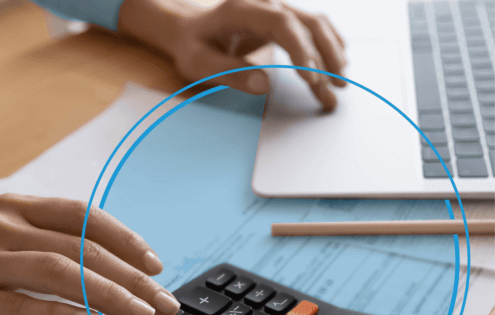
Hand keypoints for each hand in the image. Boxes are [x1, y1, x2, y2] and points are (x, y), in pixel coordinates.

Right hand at [0, 194, 179, 314]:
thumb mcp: (6, 230)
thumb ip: (51, 240)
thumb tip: (110, 266)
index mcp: (18, 207)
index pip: (84, 217)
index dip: (126, 239)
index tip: (156, 265)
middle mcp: (4, 226)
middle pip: (81, 249)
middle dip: (131, 278)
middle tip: (163, 302)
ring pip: (56, 273)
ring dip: (107, 295)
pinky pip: (14, 306)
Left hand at [118, 0, 346, 110]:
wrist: (190, 30)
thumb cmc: (193, 47)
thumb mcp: (200, 64)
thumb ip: (230, 73)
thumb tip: (265, 85)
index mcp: (242, 9)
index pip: (282, 24)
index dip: (301, 50)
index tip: (311, 79)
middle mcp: (265, 3)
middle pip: (306, 23)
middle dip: (325, 57)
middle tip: (336, 89)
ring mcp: (276, 9)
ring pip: (314, 25)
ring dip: (331, 54)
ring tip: (341, 85)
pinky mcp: (281, 21)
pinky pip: (311, 29)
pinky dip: (327, 46)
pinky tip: (338, 64)